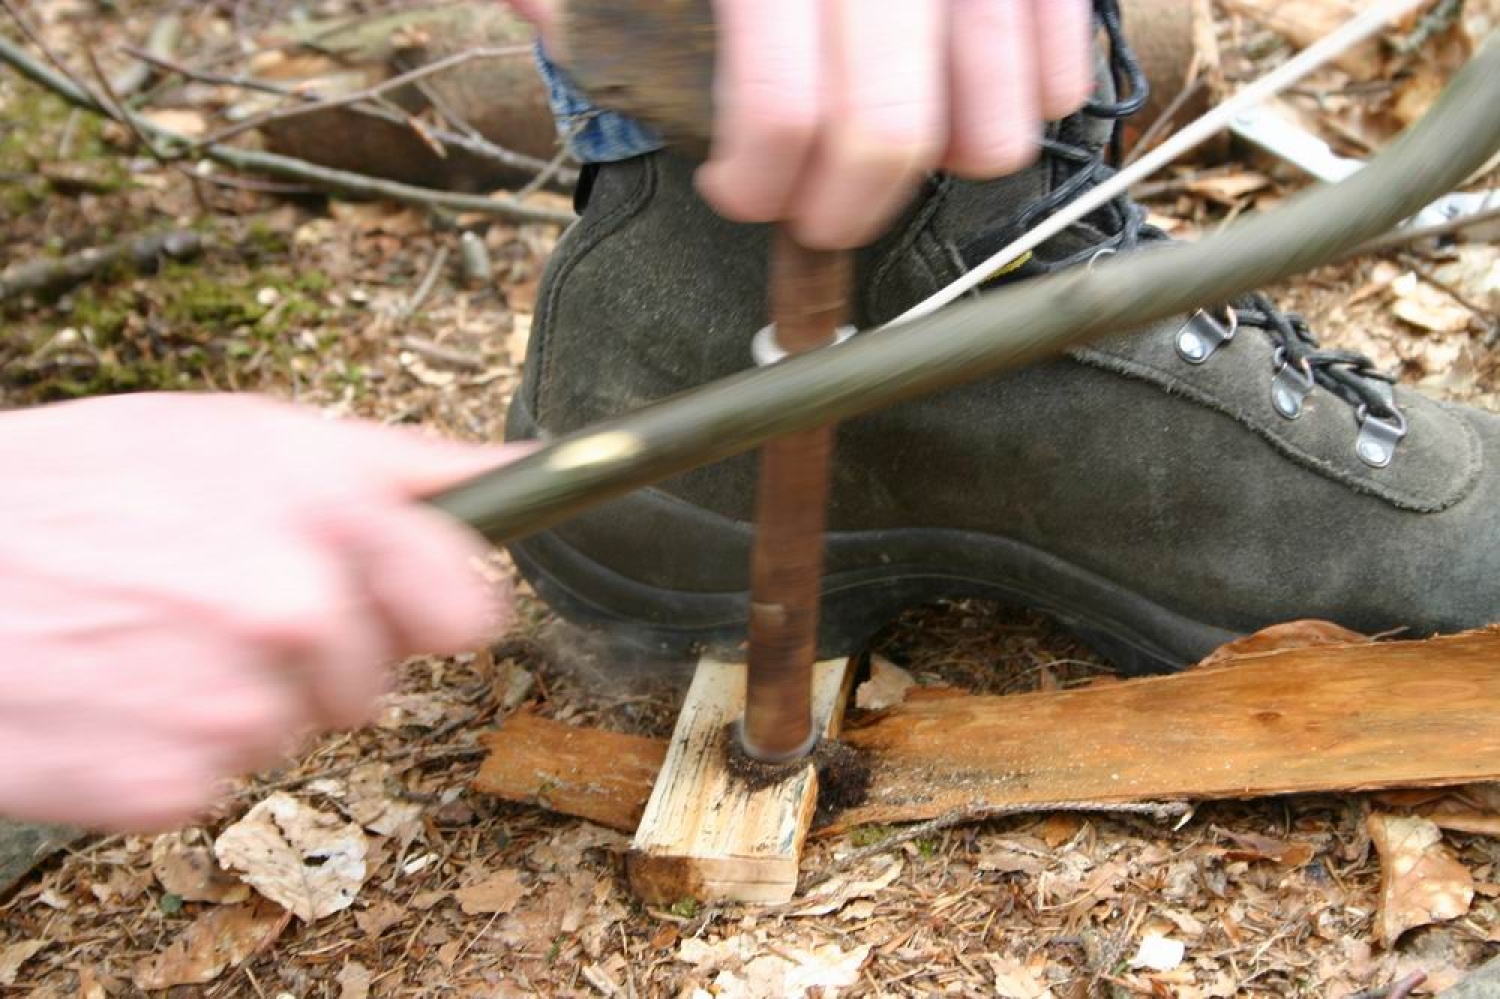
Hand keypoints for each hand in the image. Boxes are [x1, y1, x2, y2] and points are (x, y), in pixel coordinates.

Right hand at [0, 393, 515, 830]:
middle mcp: (296, 615)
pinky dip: (177, 747)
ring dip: (242, 697)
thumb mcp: (245, 433)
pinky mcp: (172, 785)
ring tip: (156, 636)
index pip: (471, 609)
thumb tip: (520, 469)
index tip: (401, 602)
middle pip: (380, 680)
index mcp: (332, 521)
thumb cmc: (78, 485)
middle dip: (322, 651)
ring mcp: (235, 707)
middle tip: (226, 603)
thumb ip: (401, 462)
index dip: (431, 605)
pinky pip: (222, 779)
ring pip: (296, 729)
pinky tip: (122, 689)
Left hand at [508, 0, 1094, 248]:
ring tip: (893, 142)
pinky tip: (966, 81)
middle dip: (843, 210)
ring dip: (939, 165)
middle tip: (815, 214)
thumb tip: (535, 9)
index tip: (738, 191)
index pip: (783, 109)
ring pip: (996, 128)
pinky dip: (1025, 98)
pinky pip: (1063, 68)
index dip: (759, 184)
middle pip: (889, 137)